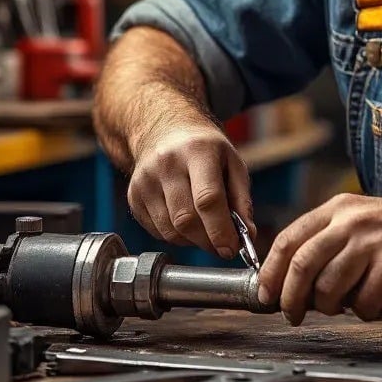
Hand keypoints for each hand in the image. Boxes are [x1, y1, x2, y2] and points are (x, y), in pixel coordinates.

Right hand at [127, 118, 253, 257]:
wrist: (165, 132)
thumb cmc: (205, 150)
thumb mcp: (233, 163)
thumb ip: (242, 200)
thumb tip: (247, 236)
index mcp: (198, 151)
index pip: (207, 199)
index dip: (220, 230)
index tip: (231, 249)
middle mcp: (167, 164)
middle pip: (186, 219)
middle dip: (207, 241)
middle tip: (222, 246)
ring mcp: (145, 180)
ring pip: (170, 230)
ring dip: (193, 241)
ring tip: (206, 231)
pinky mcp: (133, 196)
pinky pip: (157, 231)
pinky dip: (176, 237)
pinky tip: (186, 224)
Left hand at [257, 194, 381, 324]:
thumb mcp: (359, 223)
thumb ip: (326, 242)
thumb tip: (288, 281)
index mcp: (337, 209)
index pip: (289, 240)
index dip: (272, 272)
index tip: (265, 295)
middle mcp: (352, 221)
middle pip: (302, 265)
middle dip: (291, 298)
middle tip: (293, 315)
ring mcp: (373, 242)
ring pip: (330, 288)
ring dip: (333, 307)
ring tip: (349, 304)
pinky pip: (365, 302)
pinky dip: (368, 311)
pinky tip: (380, 302)